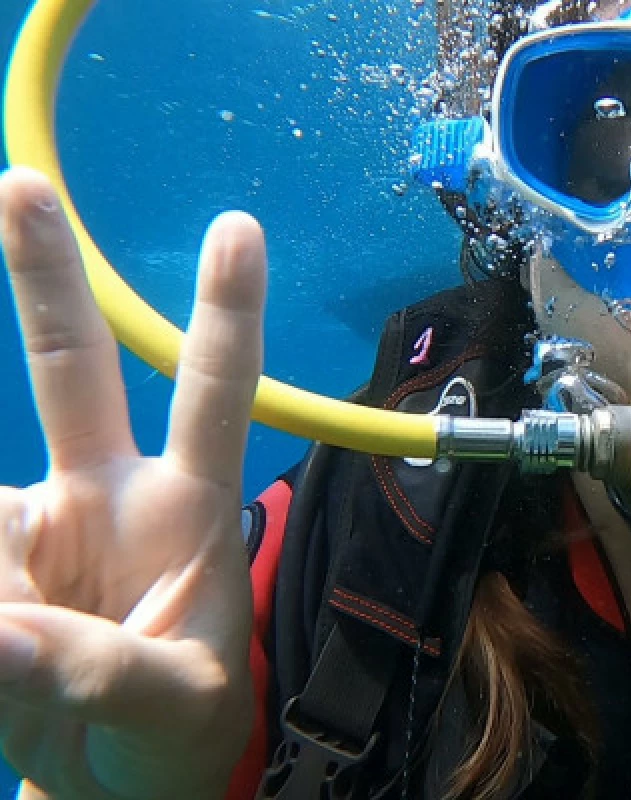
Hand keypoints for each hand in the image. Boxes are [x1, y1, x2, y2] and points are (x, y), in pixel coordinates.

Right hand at [0, 167, 264, 798]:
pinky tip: (6, 646)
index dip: (225, 317)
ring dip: (2, 596)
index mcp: (186, 512)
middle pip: (75, 369)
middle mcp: (106, 498)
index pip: (214, 399)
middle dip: (48, 280)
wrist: (116, 787)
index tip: (238, 229)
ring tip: (26, 661)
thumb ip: (96, 671)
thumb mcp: (173, 708)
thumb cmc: (178, 734)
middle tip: (23, 186)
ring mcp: (35, 531)